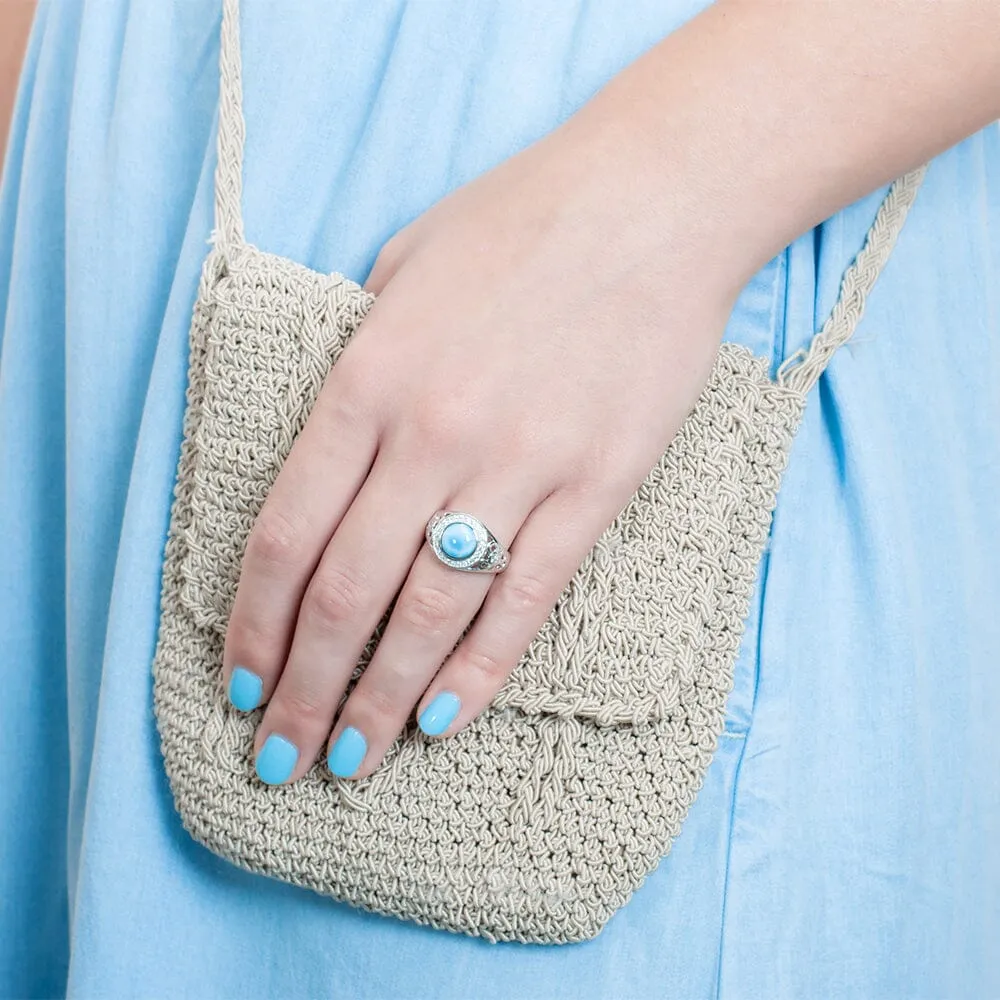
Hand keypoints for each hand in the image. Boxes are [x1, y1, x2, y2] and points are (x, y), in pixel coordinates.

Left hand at [221, 116, 734, 784]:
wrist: (656, 203)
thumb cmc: (522, 222)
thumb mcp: (404, 267)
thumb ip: (357, 355)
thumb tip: (339, 439)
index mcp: (368, 381)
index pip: (285, 535)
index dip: (253, 624)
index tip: (240, 682)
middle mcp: (430, 437)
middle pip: (345, 596)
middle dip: (302, 690)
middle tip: (279, 755)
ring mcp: (517, 469)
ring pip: (430, 615)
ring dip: (379, 701)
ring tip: (348, 762)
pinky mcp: (595, 490)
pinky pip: (526, 601)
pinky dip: (480, 671)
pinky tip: (444, 721)